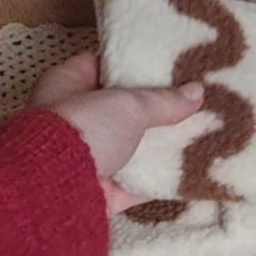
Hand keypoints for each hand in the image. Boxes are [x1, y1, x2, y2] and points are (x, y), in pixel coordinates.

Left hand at [30, 51, 203, 212]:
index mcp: (65, 86)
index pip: (99, 65)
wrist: (58, 190)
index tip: (165, 65)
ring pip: (129, 149)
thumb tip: (197, 92)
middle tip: (188, 101)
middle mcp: (71, 121)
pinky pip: (135, 184)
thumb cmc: (84, 129)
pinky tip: (188, 172)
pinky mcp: (100, 192)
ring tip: (196, 133)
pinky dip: (158, 181)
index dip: (131, 63)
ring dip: (158, 146)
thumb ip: (163, 100)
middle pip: (119, 111)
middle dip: (152, 110)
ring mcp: (85, 159)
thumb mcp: (129, 105)